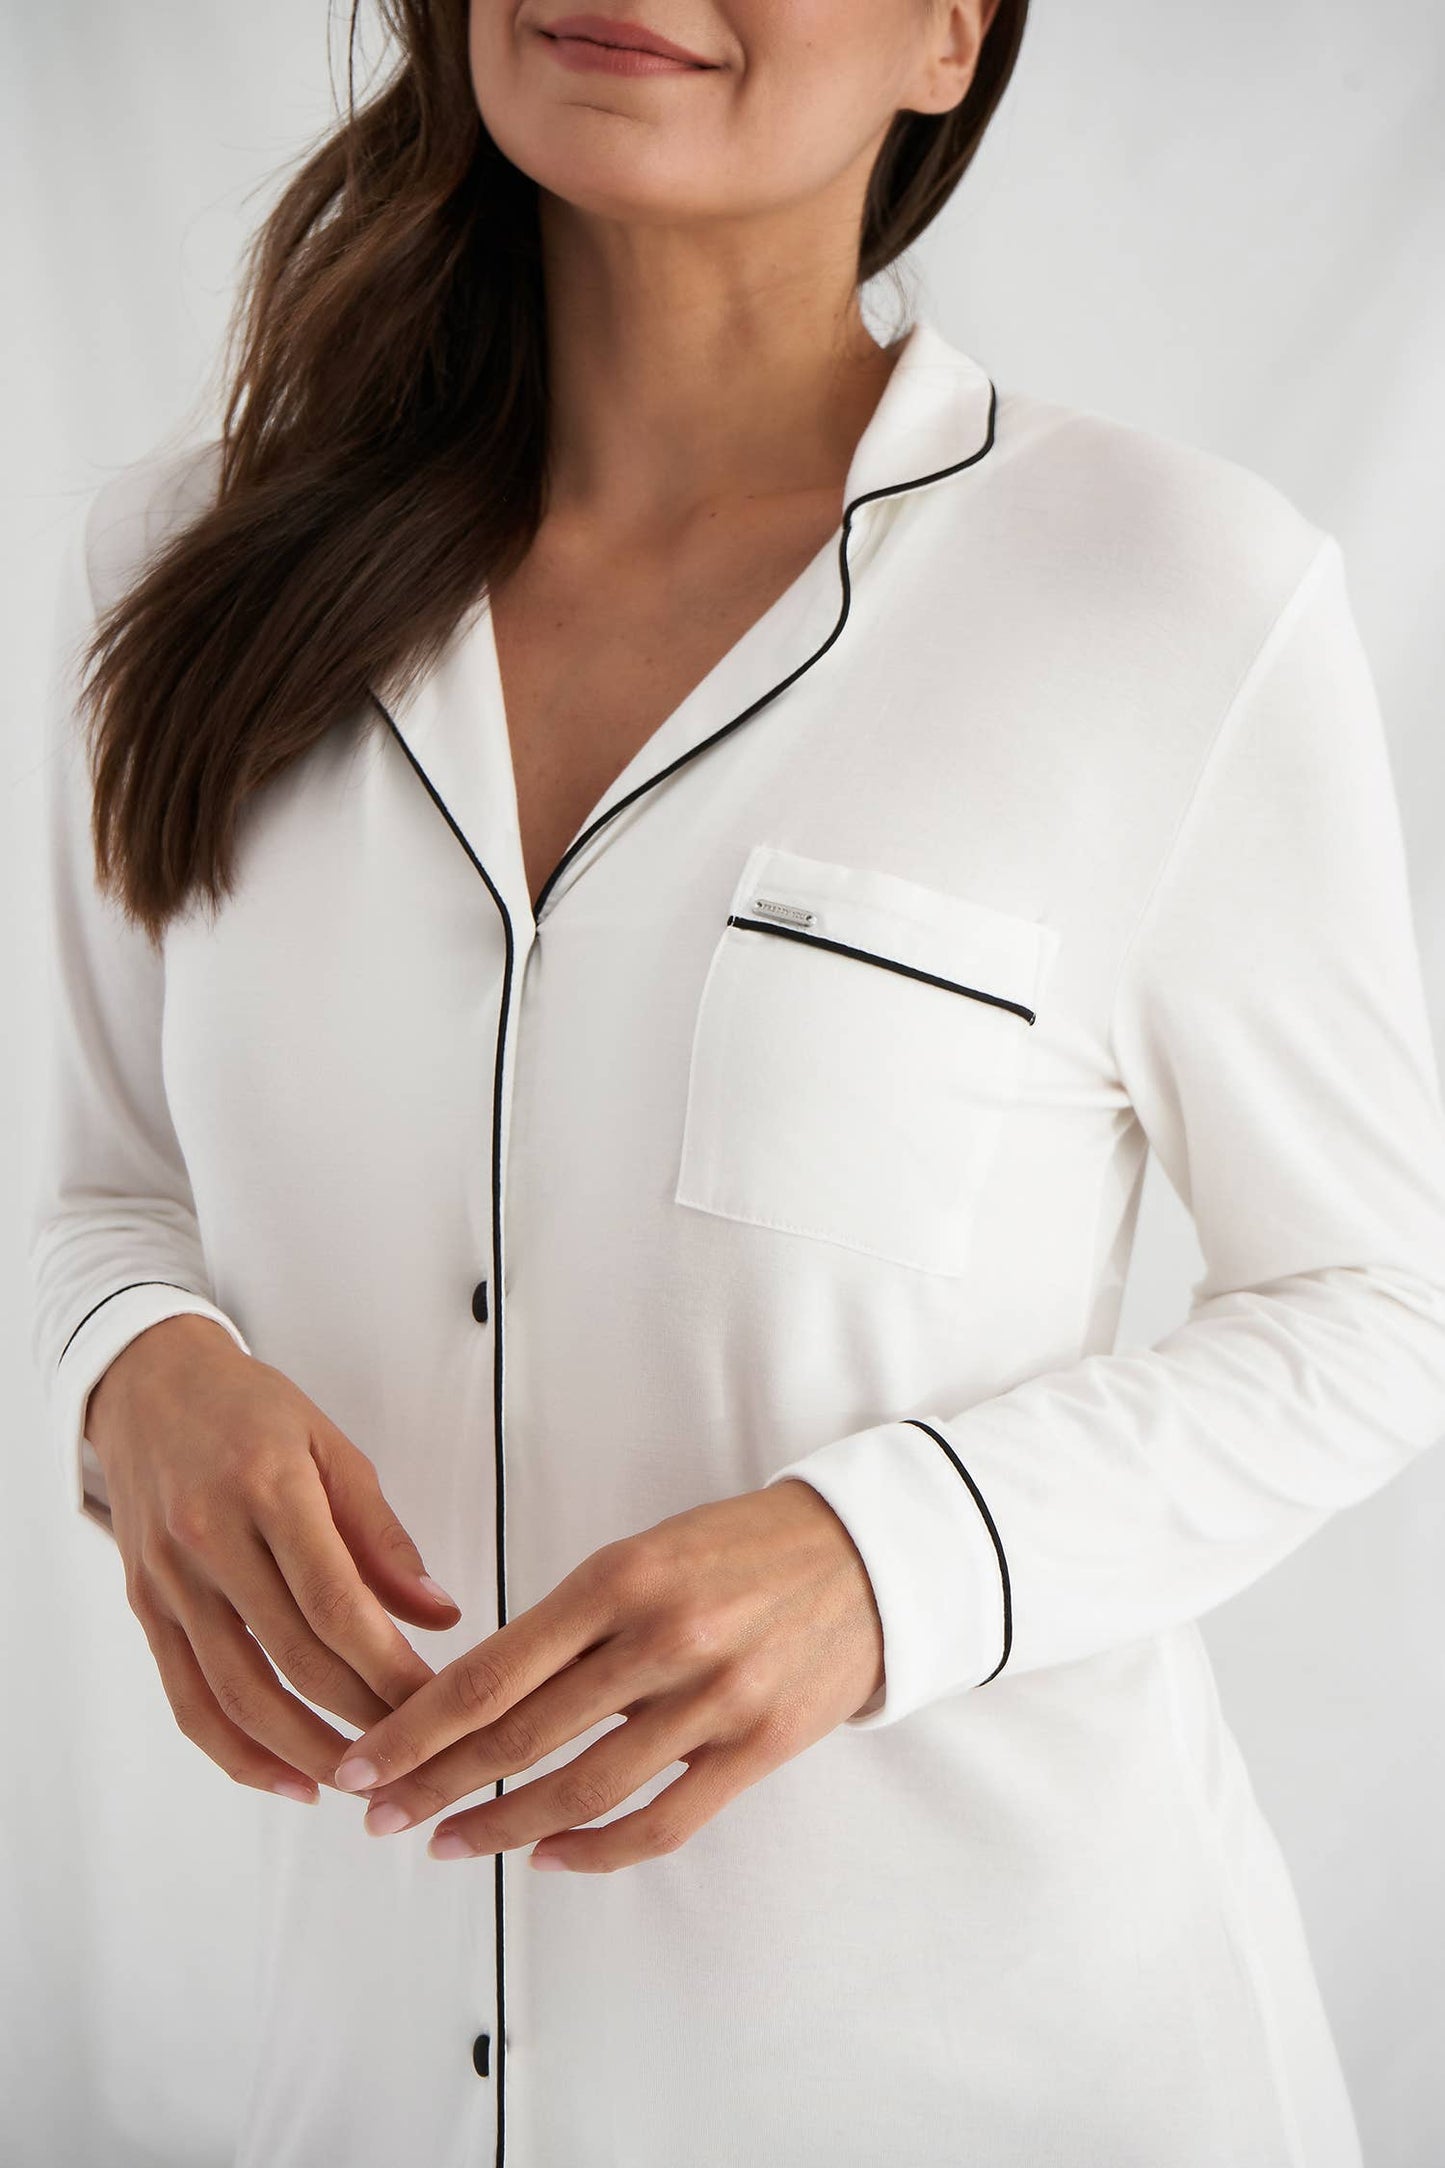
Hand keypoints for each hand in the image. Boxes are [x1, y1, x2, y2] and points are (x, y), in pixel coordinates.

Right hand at [85, 1314, 460, 1803]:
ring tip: (363, 1781)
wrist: (149, 1386)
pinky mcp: (147, 1608)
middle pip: (294, 1656)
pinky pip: (188, 1700)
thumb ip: (383, 1535)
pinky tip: (286, 1778)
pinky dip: (235, 1753)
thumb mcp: (332, 1446)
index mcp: (268, 1487)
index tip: (440, 1701)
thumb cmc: (250, 1411)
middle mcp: (211, 1539)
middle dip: (363, 1716)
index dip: (390, 1665)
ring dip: (305, 1752)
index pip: (337, 1602)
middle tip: (418, 1750)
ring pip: (238, 1694)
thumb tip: (440, 1613)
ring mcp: (171, 1581)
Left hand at [329, 1477, 885, 1871]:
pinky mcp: (759, 1747)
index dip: (416, 1726)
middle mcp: (660, 1638)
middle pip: (520, 1735)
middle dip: (434, 1783)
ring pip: (582, 1788)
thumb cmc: (741, 1549)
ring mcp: (713, 1698)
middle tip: (377, 1815)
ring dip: (501, 1826)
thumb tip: (480, 1694)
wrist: (868, 1555)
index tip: (362, 1761)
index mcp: (619, 1578)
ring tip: (447, 1843)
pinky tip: (547, 1857)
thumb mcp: (647, 1553)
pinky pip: (662, 1820)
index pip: (492, 1670)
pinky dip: (596, 1851)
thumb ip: (573, 1620)